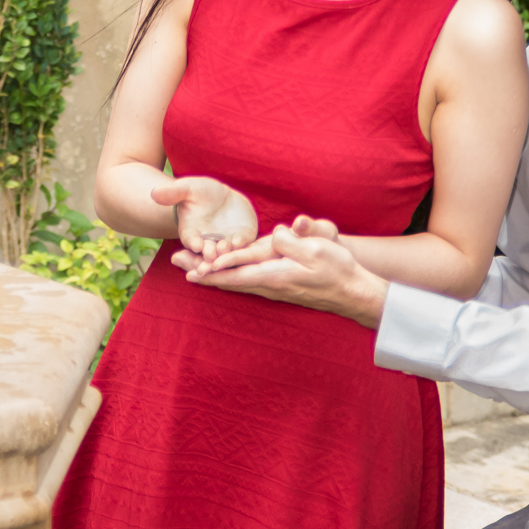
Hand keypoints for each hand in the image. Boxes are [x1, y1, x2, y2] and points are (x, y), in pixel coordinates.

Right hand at [151, 175, 257, 257]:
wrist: (221, 197)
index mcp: (191, 233)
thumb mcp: (187, 189)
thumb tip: (154, 193)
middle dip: (208, 255)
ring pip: (224, 252)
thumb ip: (173, 193)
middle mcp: (208, 242)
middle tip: (210, 256)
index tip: (195, 245)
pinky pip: (241, 243)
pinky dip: (240, 244)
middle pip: (206, 253)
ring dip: (224, 253)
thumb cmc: (199, 193)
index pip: (190, 240)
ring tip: (224, 249)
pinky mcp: (241, 237)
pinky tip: (238, 241)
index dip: (192, 243)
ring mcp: (225, 242)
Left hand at [184, 218, 387, 326]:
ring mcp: (273, 289)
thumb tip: (276, 235)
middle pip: (229, 280)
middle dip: (202, 272)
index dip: (213, 270)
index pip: (237, 272)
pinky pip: (245, 284)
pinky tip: (219, 278)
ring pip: (235, 283)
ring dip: (211, 277)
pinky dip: (227, 279)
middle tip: (176, 264)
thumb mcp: (320, 251)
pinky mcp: (278, 288)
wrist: (352, 293)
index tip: (190, 269)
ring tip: (188, 271)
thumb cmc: (338, 270)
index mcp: (276, 275)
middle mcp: (270, 285)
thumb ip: (294, 243)